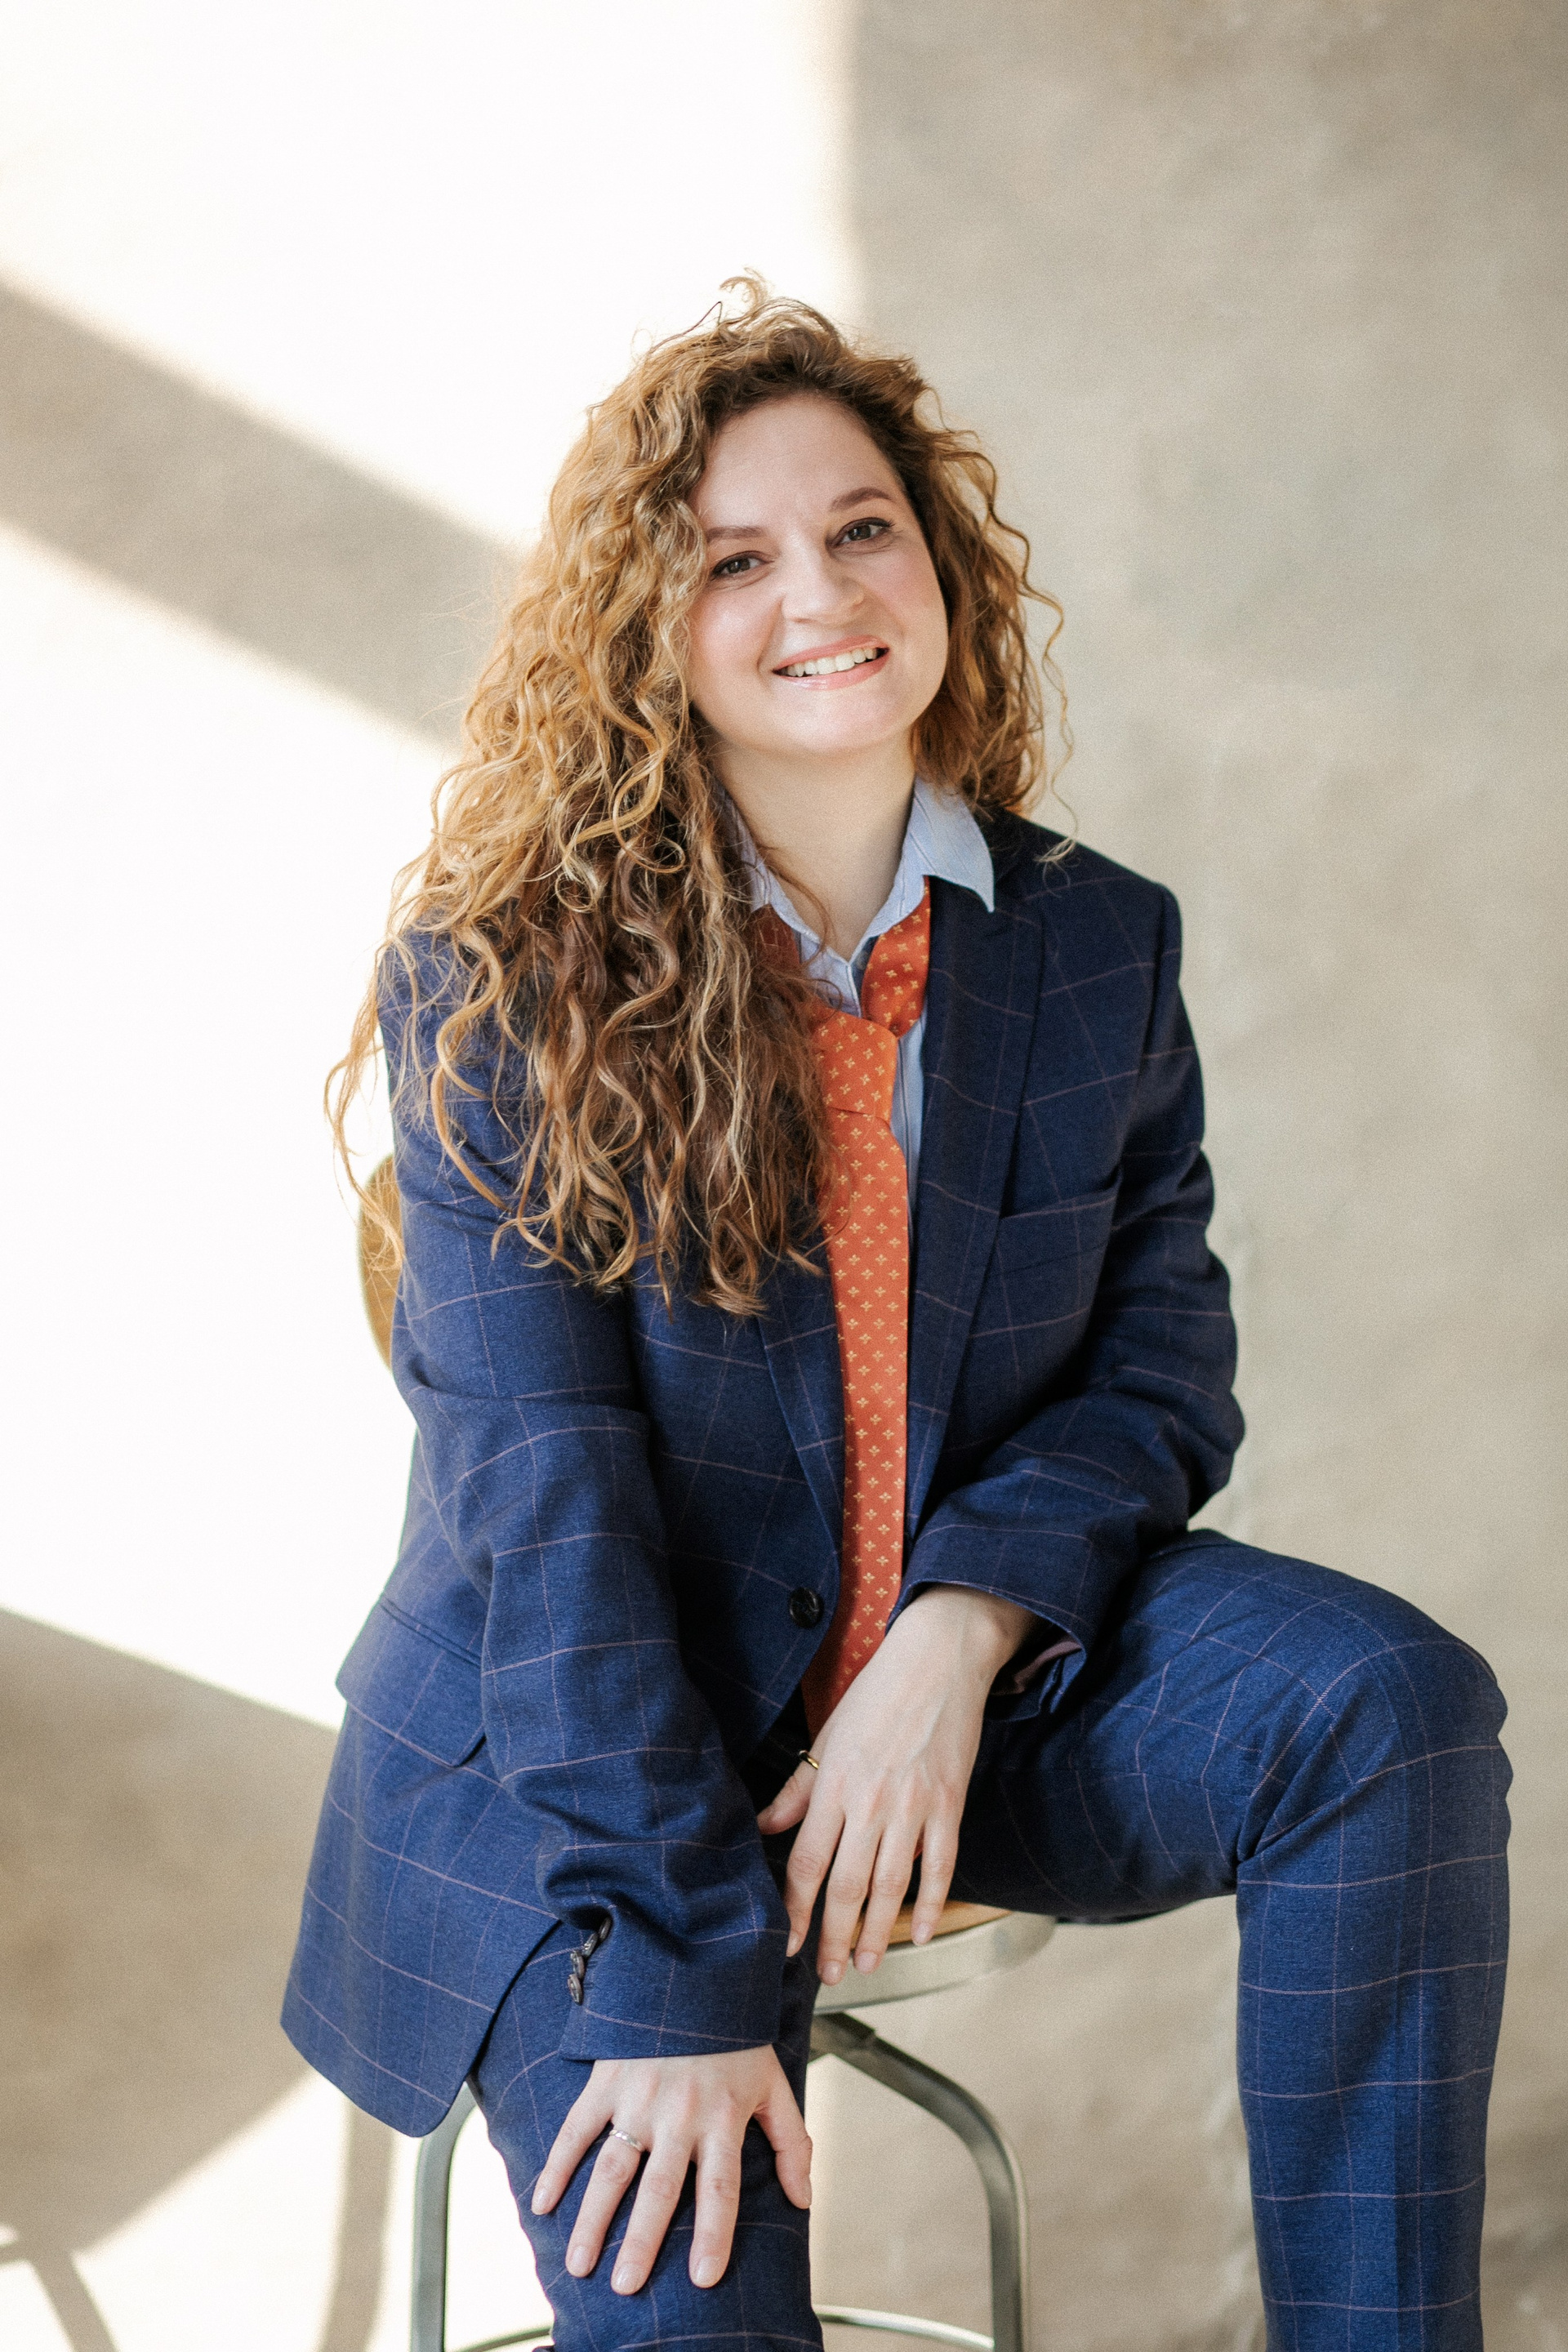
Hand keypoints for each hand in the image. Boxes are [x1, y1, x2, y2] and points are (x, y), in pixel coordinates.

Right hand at [530, 2045, 810, 2294]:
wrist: (695, 1973)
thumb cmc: (736, 2039)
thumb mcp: (773, 2084)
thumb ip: (791, 2142)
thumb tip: (803, 2200)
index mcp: (722, 2118)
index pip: (721, 2188)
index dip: (715, 2234)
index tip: (703, 2279)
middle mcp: (679, 2114)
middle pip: (660, 2189)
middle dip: (641, 2241)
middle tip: (624, 2286)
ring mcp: (638, 2097)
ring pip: (612, 2168)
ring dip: (593, 2218)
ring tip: (579, 2264)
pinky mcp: (607, 2080)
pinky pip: (576, 2129)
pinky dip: (556, 2165)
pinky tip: (541, 2204)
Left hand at [757, 1586, 1035, 1984]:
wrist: (938, 1660)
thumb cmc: (877, 1695)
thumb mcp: (826, 1738)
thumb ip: (796, 1790)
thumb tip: (762, 1828)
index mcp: (833, 1785)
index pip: (807, 1863)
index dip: (796, 1911)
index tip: (789, 1945)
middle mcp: (870, 1802)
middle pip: (847, 1886)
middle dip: (835, 1937)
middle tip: (830, 1974)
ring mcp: (913, 1807)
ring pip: (891, 1886)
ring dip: (878, 1932)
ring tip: (866, 1964)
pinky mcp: (949, 1805)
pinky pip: (941, 1867)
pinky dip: (933, 1904)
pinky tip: (922, 1932)